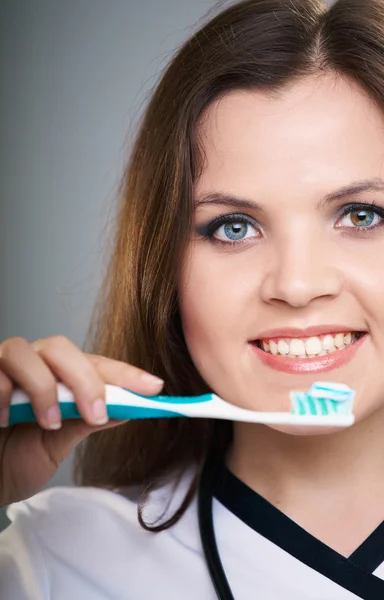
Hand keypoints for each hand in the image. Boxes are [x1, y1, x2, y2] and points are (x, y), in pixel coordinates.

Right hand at [0, 336, 163, 505]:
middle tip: (96, 413)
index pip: (94, 365)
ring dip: (44, 388)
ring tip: (48, 422)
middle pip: (61, 348)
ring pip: (24, 351)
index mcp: (55, 378)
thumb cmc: (10, 462)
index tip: (155, 388)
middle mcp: (29, 366)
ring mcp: (1, 369)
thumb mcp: (54, 446)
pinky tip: (4, 420)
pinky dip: (4, 394)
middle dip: (85, 379)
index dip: (125, 374)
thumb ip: (85, 422)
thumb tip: (128, 410)